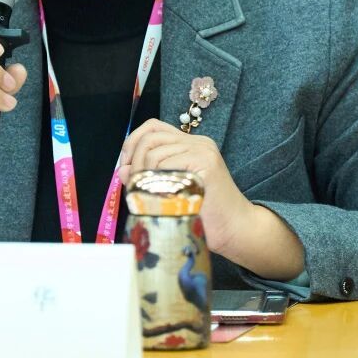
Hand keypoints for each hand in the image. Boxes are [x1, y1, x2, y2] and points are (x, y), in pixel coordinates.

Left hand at [118, 119, 254, 254]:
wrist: (235, 230)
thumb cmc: (203, 215)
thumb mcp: (170, 190)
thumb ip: (148, 176)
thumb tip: (122, 169)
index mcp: (190, 144)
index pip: (153, 127)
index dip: (133, 142)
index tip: (126, 166)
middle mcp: (197, 142)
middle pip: (151, 136)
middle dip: (134, 159)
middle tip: (132, 183)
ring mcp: (202, 150)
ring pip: (154, 152)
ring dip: (142, 174)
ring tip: (146, 194)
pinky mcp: (205, 163)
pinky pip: (166, 164)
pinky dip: (155, 180)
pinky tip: (161, 196)